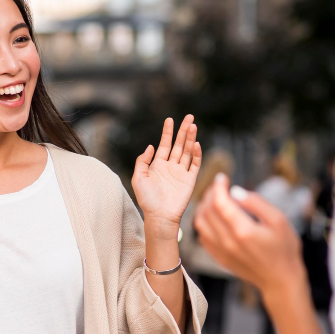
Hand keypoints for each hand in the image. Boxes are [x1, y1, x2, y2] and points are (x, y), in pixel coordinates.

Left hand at [132, 115, 201, 237]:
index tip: (170, 119)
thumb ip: (142, 161)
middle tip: (189, 117)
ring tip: (193, 126)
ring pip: (187, 151)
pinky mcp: (190, 180)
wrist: (159, 216)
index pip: (165, 144)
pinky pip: (195, 164)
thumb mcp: (138, 178)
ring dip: (190, 139)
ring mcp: (181, 172)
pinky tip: (196, 144)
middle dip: (183, 130)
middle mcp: (171, 166)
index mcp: (158, 165)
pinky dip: (196, 154)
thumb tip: (151, 146)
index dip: (167, 132)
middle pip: (179, 144)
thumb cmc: (147, 200)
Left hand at [194, 174, 304, 292]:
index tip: (223, 177)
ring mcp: (222, 252)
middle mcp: (228, 242)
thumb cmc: (284, 248)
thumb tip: (235, 191)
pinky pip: (203, 237)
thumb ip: (256, 203)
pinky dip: (204, 223)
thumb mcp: (279, 220)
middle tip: (220, 187)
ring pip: (200, 224)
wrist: (281, 280)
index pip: (220, 202)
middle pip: (207, 211)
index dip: (218, 186)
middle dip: (210, 194)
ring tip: (215, 200)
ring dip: (204, 208)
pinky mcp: (220, 258)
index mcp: (243, 231)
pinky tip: (215, 218)